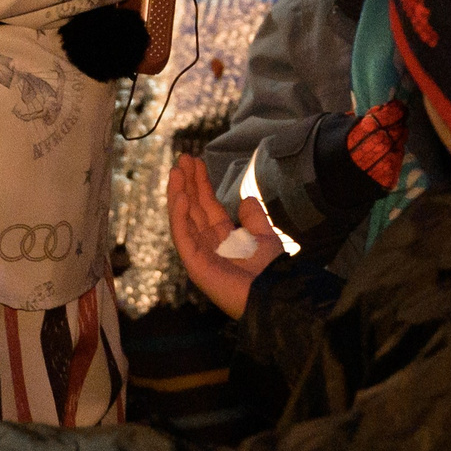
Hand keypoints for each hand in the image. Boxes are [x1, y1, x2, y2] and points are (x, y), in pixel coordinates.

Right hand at [168, 154, 281, 318]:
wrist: (274, 293)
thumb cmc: (270, 270)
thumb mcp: (264, 236)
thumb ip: (254, 219)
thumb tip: (246, 199)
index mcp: (223, 237)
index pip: (206, 205)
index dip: (200, 183)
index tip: (196, 161)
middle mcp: (208, 244)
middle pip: (193, 208)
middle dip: (187, 183)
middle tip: (183, 158)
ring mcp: (199, 254)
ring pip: (183, 219)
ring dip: (178, 194)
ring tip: (176, 171)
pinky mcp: (194, 264)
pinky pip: (183, 237)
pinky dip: (178, 217)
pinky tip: (179, 197)